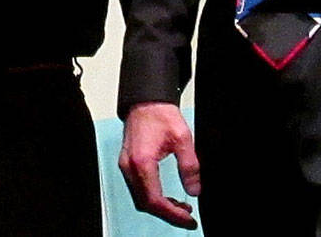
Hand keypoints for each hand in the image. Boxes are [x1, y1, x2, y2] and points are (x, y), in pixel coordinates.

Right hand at [119, 102, 200, 228]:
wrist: (145, 100)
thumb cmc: (160, 114)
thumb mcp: (183, 138)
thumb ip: (190, 167)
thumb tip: (194, 190)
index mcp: (142, 161)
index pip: (154, 200)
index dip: (173, 214)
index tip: (189, 219)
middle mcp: (129, 166)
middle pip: (145, 203)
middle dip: (167, 214)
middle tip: (187, 216)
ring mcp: (125, 165)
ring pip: (140, 198)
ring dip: (159, 207)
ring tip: (180, 207)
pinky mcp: (127, 163)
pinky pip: (137, 188)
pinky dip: (152, 197)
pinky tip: (166, 196)